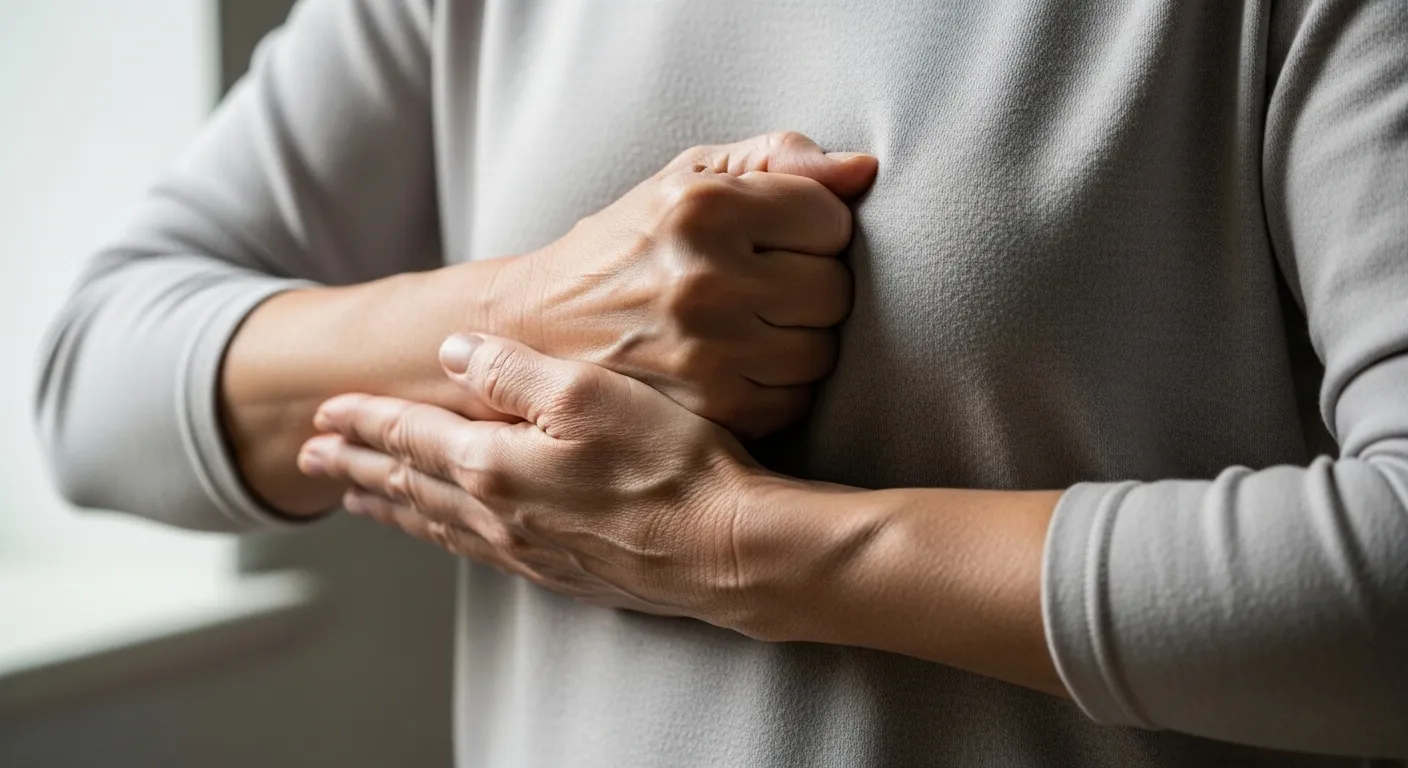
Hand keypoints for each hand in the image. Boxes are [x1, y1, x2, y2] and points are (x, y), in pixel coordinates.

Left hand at [298, 333, 763, 623]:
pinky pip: (473, 552)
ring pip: (434, 525)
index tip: (322, 413)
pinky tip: (444, 535)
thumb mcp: (589, 393)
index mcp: (493, 465)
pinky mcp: (560, 573)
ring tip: (357, 500)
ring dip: (388, 506)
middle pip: (406, 486)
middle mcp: (496, 515)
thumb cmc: (670, 466)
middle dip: (354, 468)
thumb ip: (514, 371)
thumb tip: (455, 353)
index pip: (408, 436)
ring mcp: (527, 550)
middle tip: (310, 461)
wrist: (725, 552)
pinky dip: (438, 536)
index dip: (361, 421)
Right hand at [493, 131, 877, 437]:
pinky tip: (740, 364)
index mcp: (703, 209)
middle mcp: (704, 280)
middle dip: (809, 284)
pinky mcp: (707, 408)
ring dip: (798, 339)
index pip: (830, 219)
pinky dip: (778, 385)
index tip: (775, 237)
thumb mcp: (686, 178)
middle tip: (762, 285)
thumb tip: (862, 170)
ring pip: (821, 350)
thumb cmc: (625, 245)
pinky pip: (794, 399)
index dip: (811, 228)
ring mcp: (706, 351)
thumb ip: (776, 159)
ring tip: (749, 324)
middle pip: (833, 289)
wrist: (537, 326)